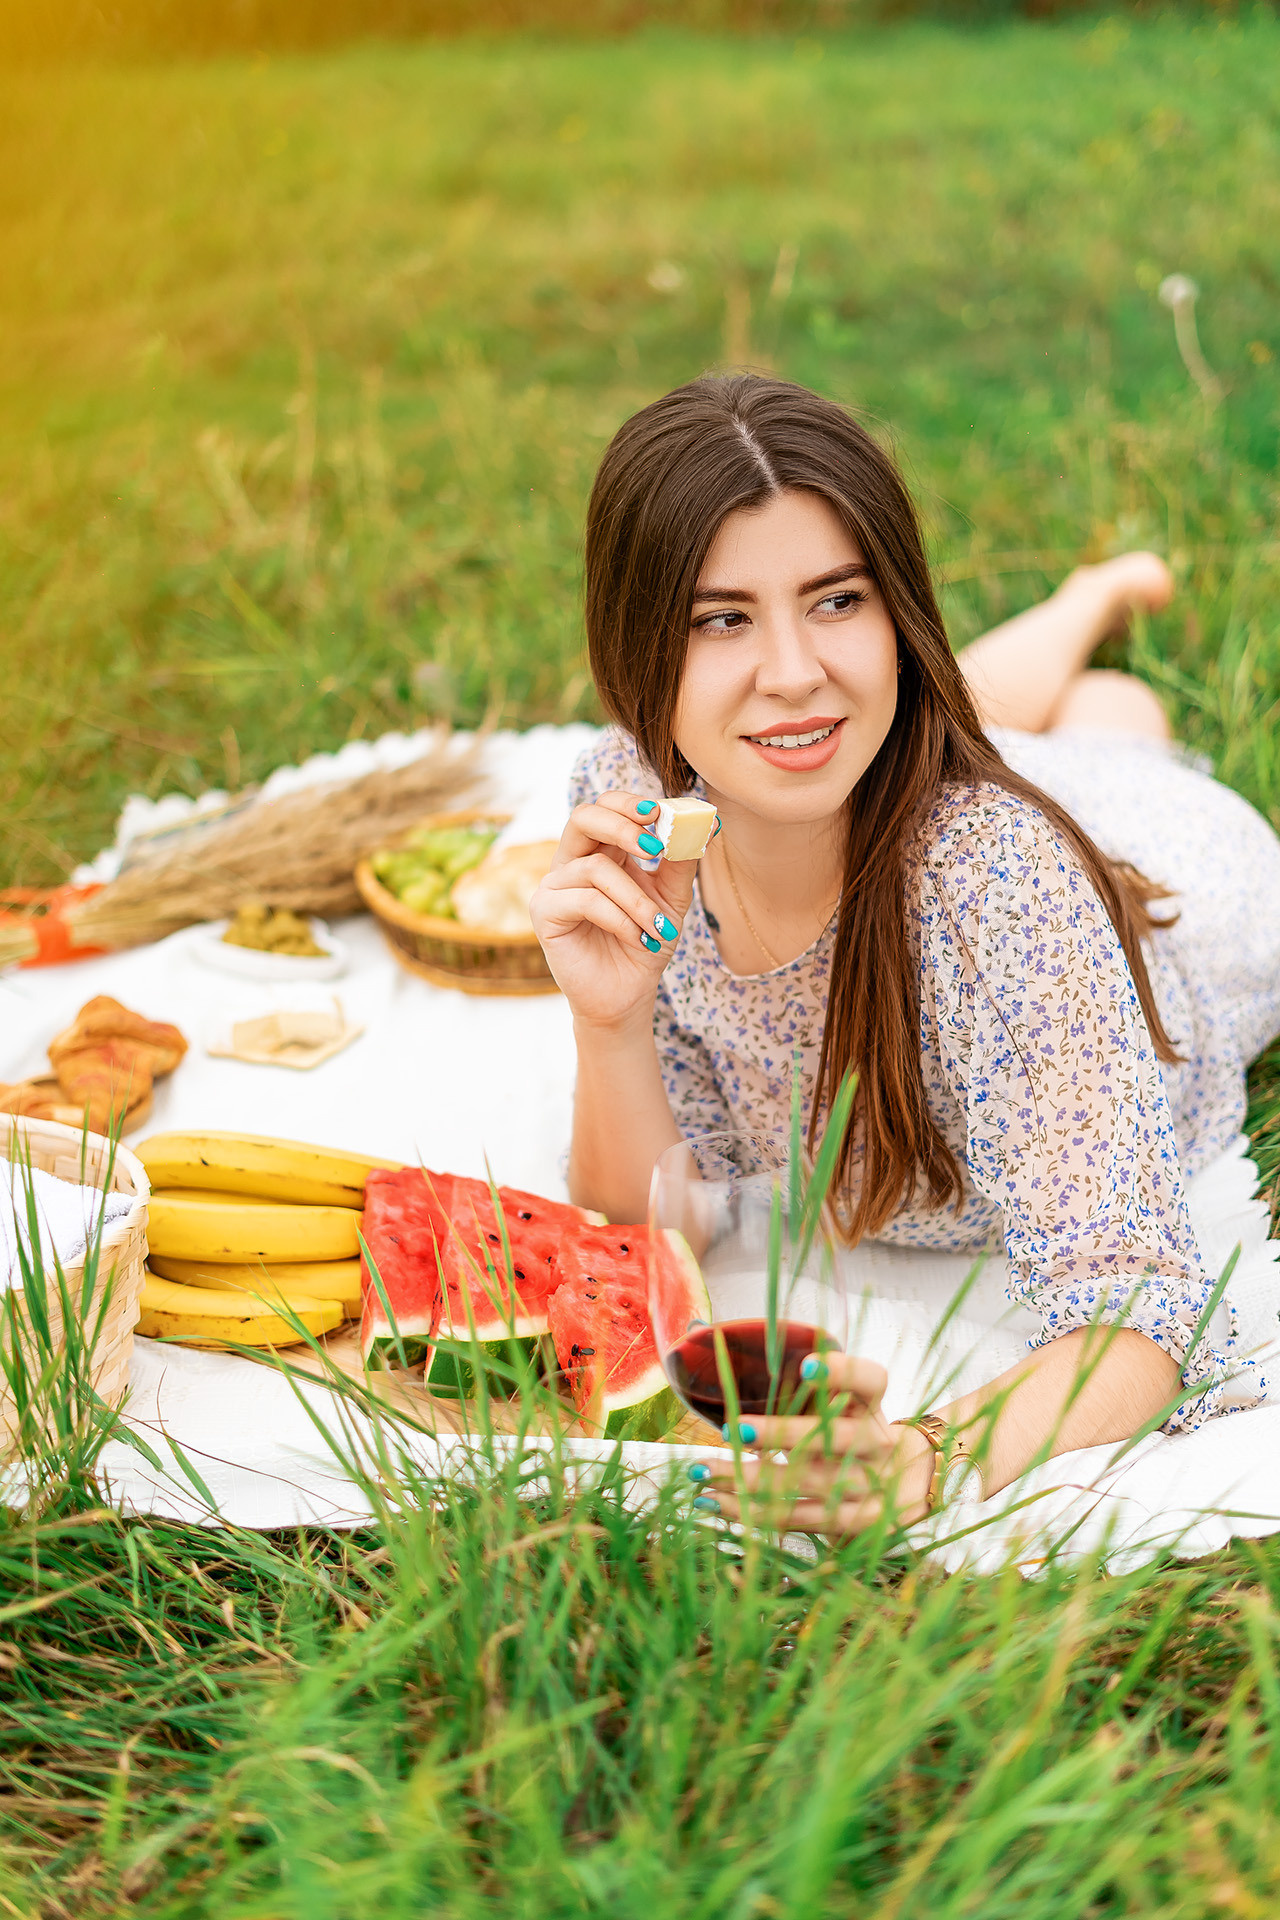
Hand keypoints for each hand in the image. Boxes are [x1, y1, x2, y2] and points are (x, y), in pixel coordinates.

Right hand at [531, 792, 706, 1030]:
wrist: (628, 994)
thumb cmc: (645, 942)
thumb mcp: (672, 899)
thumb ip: (681, 861)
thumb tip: (706, 823)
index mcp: (601, 851)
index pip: (606, 807)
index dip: (630, 804)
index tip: (661, 814)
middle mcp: (572, 863)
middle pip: (583, 817)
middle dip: (623, 827)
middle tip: (656, 848)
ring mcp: (554, 886)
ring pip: (595, 868)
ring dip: (636, 899)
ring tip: (658, 928)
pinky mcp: (544, 913)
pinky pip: (585, 900)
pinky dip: (620, 919)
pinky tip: (638, 939)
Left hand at [688, 1355, 933, 1539]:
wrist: (904, 1487)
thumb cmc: (844, 1429)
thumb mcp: (831, 1400)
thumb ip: (779, 1371)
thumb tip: (698, 1325)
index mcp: (870, 1403)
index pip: (870, 1379)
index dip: (842, 1371)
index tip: (805, 1364)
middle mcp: (875, 1441)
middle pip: (833, 1437)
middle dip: (780, 1434)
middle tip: (734, 1430)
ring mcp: (869, 1484)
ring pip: (807, 1482)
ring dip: (749, 1479)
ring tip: (702, 1471)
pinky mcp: (856, 1521)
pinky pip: (799, 1517)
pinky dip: (752, 1510)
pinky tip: (715, 1500)